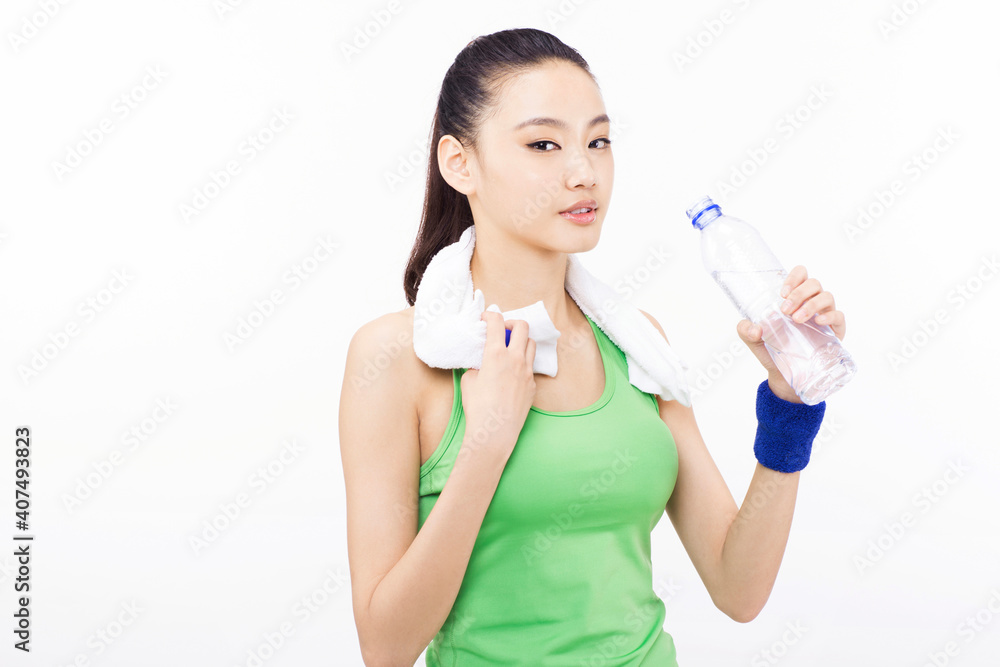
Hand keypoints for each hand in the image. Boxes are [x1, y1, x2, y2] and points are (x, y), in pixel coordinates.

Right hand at [458, 311, 536, 463]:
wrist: (495, 432)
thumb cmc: (478, 408)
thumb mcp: (469, 381)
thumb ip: (476, 366)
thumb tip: (482, 365)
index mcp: (496, 354)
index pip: (496, 323)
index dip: (490, 315)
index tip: (485, 318)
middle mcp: (516, 359)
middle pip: (522, 327)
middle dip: (512, 323)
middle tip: (503, 330)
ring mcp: (527, 372)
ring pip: (531, 344)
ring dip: (521, 341)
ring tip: (510, 349)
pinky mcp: (533, 385)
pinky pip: (531, 366)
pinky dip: (523, 362)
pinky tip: (512, 373)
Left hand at [736, 265, 847, 401]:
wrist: (784, 376)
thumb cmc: (773, 351)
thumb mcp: (754, 341)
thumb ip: (746, 331)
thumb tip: (754, 328)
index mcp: (794, 298)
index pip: (800, 274)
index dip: (794, 277)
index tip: (782, 293)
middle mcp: (811, 302)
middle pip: (813, 283)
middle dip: (799, 293)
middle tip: (785, 310)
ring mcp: (825, 315)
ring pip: (826, 296)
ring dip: (811, 304)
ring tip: (797, 319)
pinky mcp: (835, 330)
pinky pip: (839, 316)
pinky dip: (830, 316)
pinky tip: (819, 322)